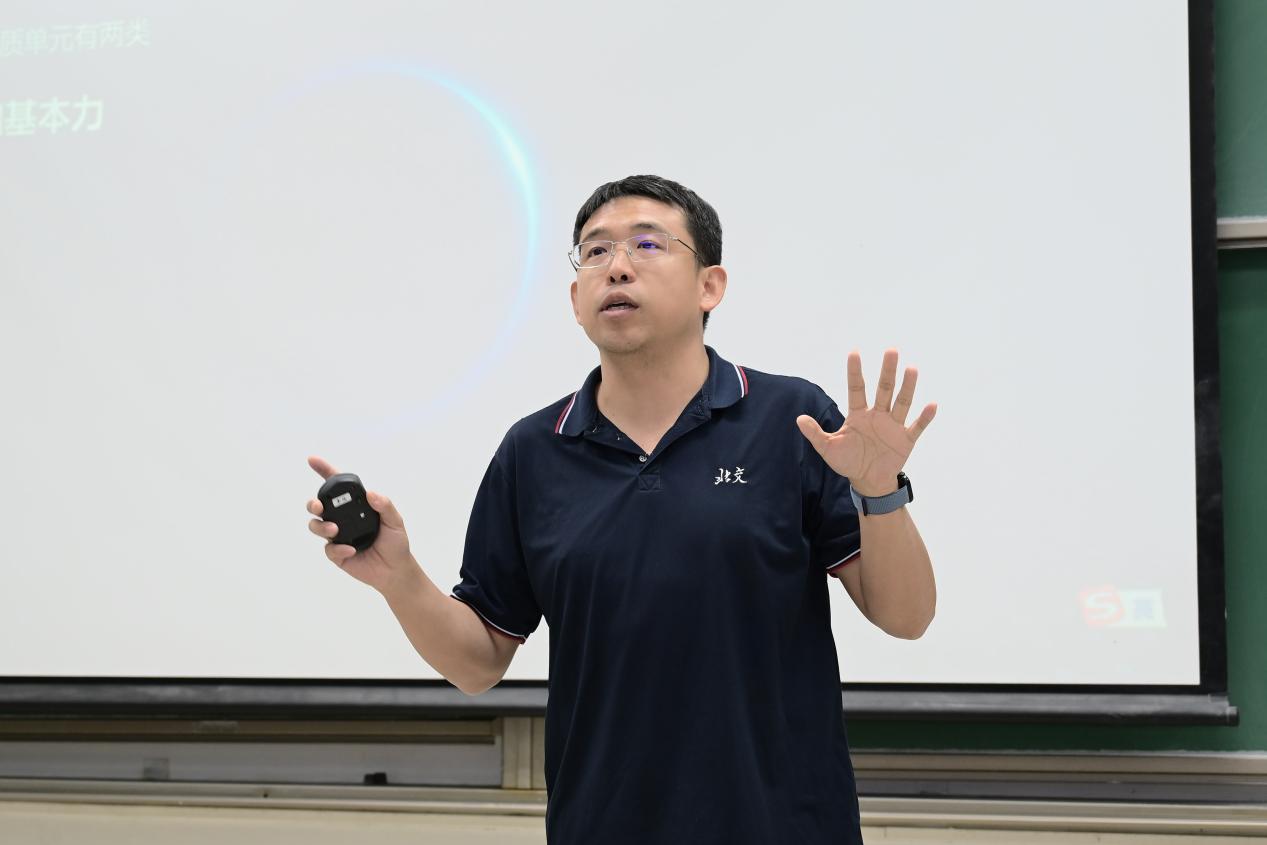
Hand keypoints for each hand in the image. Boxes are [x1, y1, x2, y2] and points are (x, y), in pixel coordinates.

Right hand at [306, 455, 420, 596]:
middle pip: (318, 506)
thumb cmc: (395, 542)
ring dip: (321, 526)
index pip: (338, 487)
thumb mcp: (395, 521)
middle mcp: (342, 519)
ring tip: (334, 530)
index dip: (324, 471)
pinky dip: (338, 548)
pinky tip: (351, 550)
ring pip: (316, 526)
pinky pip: (329, 549)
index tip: (312, 460)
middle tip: (318, 506)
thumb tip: (371, 493)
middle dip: (313, 503)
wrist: (395, 570)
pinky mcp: (336, 554)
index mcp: (355, 507)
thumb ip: (385, 505)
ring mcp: (337, 536)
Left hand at [795, 348, 936, 496]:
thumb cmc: (847, 462)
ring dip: (907, 386)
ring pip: (901, 402)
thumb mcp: (828, 448)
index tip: (854, 351)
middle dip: (887, 371)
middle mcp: (877, 415)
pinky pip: (917, 426)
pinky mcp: (906, 439)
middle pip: (884, 388)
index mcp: (858, 414)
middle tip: (891, 350)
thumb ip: (815, 433)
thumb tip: (798, 418)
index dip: (855, 371)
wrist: (868, 481)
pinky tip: (932, 405)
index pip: (857, 388)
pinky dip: (925, 417)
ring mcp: (893, 425)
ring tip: (912, 369)